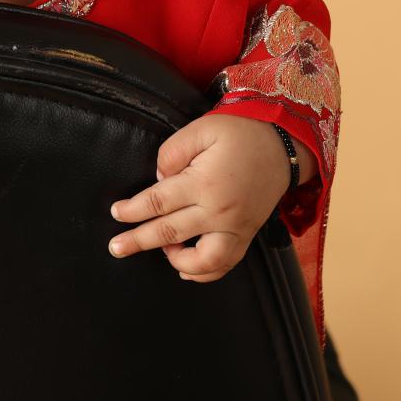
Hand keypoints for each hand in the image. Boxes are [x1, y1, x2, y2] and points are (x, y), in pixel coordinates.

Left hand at [107, 115, 295, 282]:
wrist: (284, 144)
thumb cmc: (240, 133)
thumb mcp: (202, 129)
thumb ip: (172, 152)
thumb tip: (158, 179)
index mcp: (204, 183)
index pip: (158, 202)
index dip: (133, 209)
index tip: (116, 213)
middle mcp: (219, 211)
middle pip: (170, 233)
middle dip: (138, 241)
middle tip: (116, 247)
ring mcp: (236, 228)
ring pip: (202, 260)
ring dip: (175, 261)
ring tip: (159, 252)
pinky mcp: (247, 235)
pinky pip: (225, 264)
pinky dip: (204, 272)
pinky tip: (186, 268)